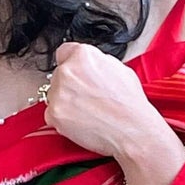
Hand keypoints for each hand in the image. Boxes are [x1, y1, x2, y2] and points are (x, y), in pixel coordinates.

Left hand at [44, 41, 165, 158]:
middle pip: (59, 76)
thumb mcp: (120, 70)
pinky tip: (82, 122)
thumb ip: (98, 63)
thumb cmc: (130, 105)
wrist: (133, 131)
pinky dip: (63, 120)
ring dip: (65, 103)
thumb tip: (91, 66)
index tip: (76, 74)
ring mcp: (58, 93)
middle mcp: (68, 71)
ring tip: (88, 112)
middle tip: (88, 99)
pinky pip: (52, 115)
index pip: (64, 53)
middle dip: (70, 86)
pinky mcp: (54, 114)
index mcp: (83, 55)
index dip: (72, 65)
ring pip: (54, 95)